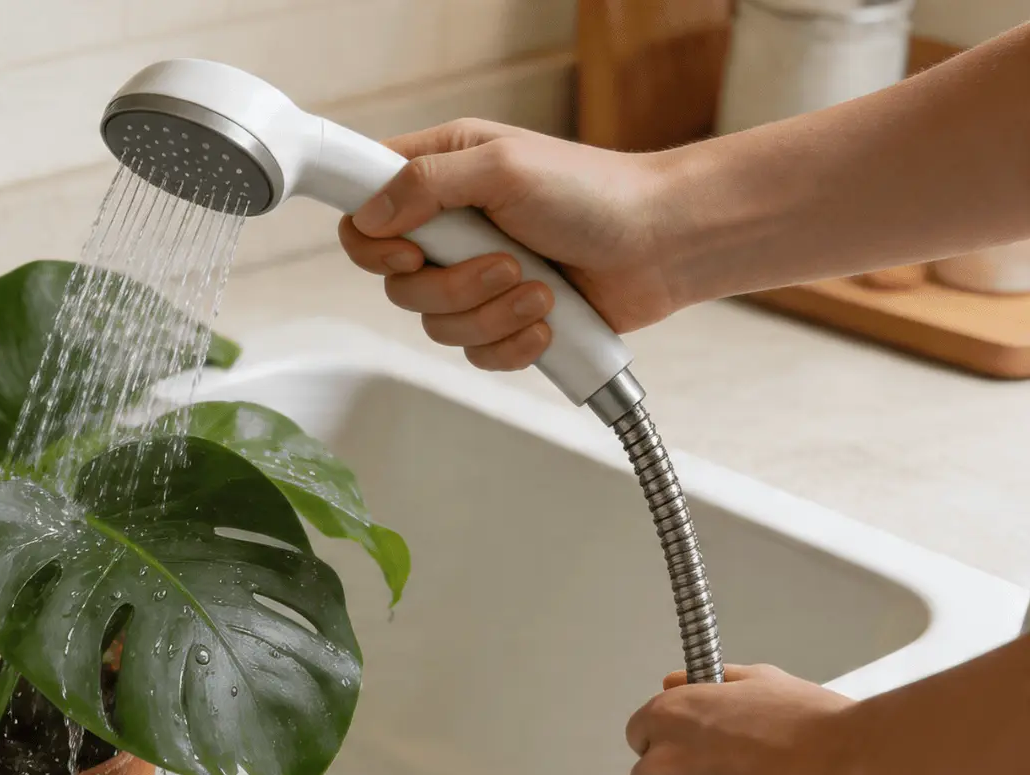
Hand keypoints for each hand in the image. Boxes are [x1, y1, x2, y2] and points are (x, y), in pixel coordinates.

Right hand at [337, 120, 687, 370]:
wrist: (664, 243)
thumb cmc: (597, 192)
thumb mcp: (504, 167)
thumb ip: (427, 184)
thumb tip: (371, 214)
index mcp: (443, 174)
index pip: (365, 209)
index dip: (370, 241)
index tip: (406, 252)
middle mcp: (452, 228)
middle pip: (396, 283)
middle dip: (452, 286)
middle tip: (504, 264)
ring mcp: (475, 277)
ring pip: (434, 323)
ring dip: (491, 313)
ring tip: (541, 289)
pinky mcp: (502, 319)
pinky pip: (474, 353)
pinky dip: (511, 343)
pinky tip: (547, 320)